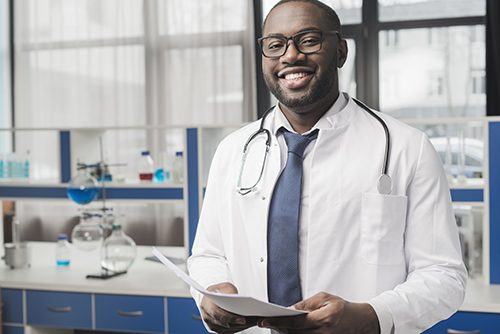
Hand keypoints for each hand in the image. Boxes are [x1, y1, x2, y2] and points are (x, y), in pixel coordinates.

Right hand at [200, 282, 259, 332]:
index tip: (243, 319)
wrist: (213, 295)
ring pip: (228, 330)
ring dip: (242, 326)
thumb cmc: (219, 290)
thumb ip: (230, 293)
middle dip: (240, 323)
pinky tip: (250, 323)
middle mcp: (207, 317)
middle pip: (224, 324)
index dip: (230, 318)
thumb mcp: (225, 287)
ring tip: (255, 321)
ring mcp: (212, 325)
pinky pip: (230, 331)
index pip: (218, 314)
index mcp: (205, 305)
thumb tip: (238, 301)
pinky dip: (240, 327)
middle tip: (253, 320)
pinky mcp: (218, 329)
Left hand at [258, 292, 379, 333]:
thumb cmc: (343, 308)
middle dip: (279, 328)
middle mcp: (324, 333)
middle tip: (267, 322)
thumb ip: (306, 304)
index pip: (296, 322)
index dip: (279, 322)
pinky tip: (289, 330)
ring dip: (286, 333)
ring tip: (277, 326)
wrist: (361, 322)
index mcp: (324, 319)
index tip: (265, 321)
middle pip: (294, 333)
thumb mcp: (325, 298)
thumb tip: (289, 309)